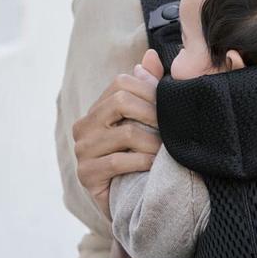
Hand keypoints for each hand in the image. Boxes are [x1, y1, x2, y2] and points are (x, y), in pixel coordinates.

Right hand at [72, 49, 165, 219]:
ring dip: (154, 142)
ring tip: (169, 150)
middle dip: (154, 114)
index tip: (172, 107)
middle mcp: (84, 126)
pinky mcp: (86, 174)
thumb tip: (149, 55)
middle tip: (174, 129)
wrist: (133, 202)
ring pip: (126, 133)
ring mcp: (82, 150)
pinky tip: (155, 166)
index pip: (123, 83)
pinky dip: (143, 162)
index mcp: (98, 108)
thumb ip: (148, 88)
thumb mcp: (147, 122)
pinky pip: (118, 161)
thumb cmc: (142, 157)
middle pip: (121, 101)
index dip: (151, 91)